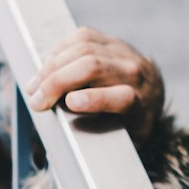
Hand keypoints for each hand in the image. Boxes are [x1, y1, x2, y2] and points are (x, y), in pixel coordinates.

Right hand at [26, 28, 164, 146]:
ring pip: (84, 49)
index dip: (96, 99)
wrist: (153, 91)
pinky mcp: (111, 40)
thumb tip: (64, 151)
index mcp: (143, 105)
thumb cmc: (132, 121)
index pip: (123, 98)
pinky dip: (60, 50)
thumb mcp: (127, 139)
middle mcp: (136, 75)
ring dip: (52, 67)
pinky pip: (82, 37)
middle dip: (58, 81)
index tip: (70, 103)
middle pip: (94, 67)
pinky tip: (47, 66)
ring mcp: (124, 53)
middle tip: (36, 100)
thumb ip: (103, 140)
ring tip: (34, 86)